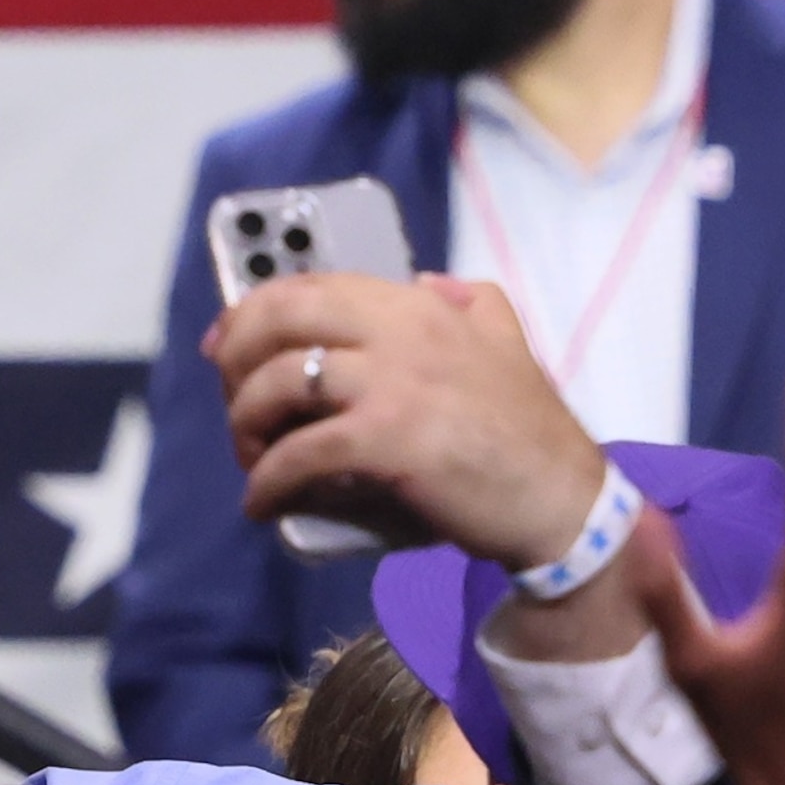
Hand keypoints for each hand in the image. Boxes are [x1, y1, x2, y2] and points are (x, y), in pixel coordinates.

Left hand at [209, 272, 601, 565]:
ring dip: (245, 425)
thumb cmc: (528, 430)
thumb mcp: (506, 339)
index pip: (311, 285)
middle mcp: (400, 330)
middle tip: (230, 404)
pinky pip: (298, 453)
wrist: (560, 497)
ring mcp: (392, 383)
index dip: (252, 312)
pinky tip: (261, 503)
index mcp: (417, 305)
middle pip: (281, 320)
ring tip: (250, 460)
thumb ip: (468, 300)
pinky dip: (266, 481)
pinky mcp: (385, 440)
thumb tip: (427, 282)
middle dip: (234, 360)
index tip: (223, 343)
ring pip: (278, 384)